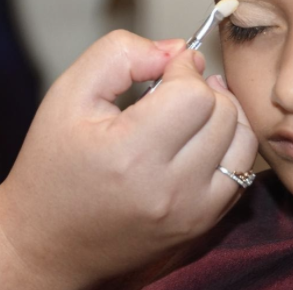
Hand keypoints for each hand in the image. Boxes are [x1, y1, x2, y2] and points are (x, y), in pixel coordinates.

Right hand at [0, 30, 256, 285]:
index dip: (183, 70)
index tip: (165, 69)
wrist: (49, 242)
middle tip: (175, 89)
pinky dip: (230, 147)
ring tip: (193, 110)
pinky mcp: (203, 223)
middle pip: (222, 113)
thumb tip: (177, 49)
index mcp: (130, 155)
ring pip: (242, 140)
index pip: (194, 95)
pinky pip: (243, 171)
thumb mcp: (68, 94)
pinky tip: (202, 139)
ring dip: (224, 114)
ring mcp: (192, 212)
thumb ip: (120, 55)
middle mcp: (169, 190)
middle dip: (203, 89)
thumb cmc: (53, 165)